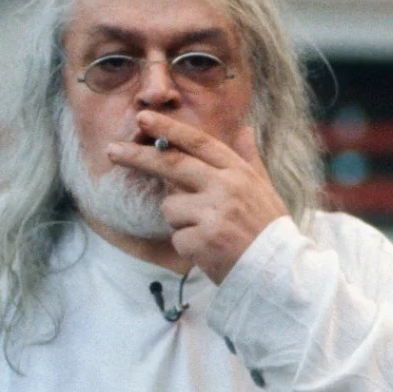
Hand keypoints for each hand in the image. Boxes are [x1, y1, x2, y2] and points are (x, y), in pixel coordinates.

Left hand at [106, 110, 289, 283]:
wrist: (280, 273)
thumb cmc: (269, 231)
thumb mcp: (266, 190)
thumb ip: (250, 160)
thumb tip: (245, 129)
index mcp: (239, 173)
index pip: (199, 143)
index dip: (169, 128)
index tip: (143, 117)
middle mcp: (225, 188)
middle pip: (172, 164)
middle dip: (138, 156)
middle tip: (112, 150)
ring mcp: (214, 213)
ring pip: (170, 207)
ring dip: (180, 222)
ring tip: (208, 234)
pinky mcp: (204, 240)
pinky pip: (177, 237)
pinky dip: (188, 247)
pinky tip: (210, 252)